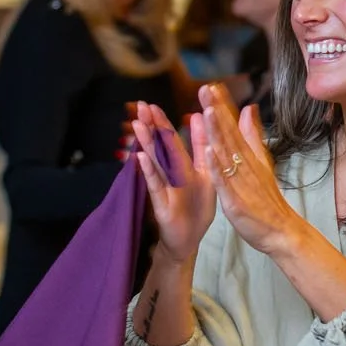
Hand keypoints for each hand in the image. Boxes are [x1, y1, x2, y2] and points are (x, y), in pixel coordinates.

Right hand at [131, 102, 214, 263]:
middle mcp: (172, 175)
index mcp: (184, 167)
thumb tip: (198, 119)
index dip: (164, 123)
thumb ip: (202, 149)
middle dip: (153, 127)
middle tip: (141, 106)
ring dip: (147, 143)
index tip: (153, 104)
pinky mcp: (162, 203)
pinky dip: (148, 171)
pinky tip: (140, 157)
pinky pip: (155, 185)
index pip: (173, 141)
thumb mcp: (206, 176)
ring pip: (156, 162)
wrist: (189, 240)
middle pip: (161, 147)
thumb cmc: (197, 209)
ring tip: (138, 124)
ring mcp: (165, 188)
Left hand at [199, 84, 304, 255]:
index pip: (233, 127)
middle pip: (229, 134)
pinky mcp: (235, 200)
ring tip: (207, 111)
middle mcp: (244, 165)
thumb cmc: (267, 198)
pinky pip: (225, 181)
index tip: (212, 86)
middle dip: (216, 111)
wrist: (281, 230)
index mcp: (247, 156)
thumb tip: (249, 109)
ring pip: (226, 154)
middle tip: (206, 89)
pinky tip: (209, 152)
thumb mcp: (261, 162)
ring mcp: (240, 181)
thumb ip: (253, 136)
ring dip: (217, 132)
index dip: (222, 106)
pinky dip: (217, 167)